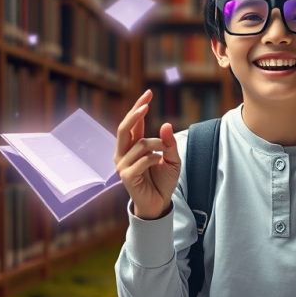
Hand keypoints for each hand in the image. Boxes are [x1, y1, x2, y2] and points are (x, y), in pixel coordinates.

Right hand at [114, 89, 180, 219]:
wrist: (160, 203)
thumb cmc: (163, 180)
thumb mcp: (173, 159)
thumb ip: (169, 143)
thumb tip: (165, 124)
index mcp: (134, 146)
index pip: (134, 122)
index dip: (139, 107)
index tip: (149, 93)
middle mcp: (124, 153)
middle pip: (124, 128)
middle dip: (134, 114)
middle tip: (146, 106)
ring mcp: (123, 164)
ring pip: (139, 144)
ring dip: (156, 145)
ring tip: (164, 154)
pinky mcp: (126, 176)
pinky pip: (142, 161)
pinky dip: (154, 159)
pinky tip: (159, 163)